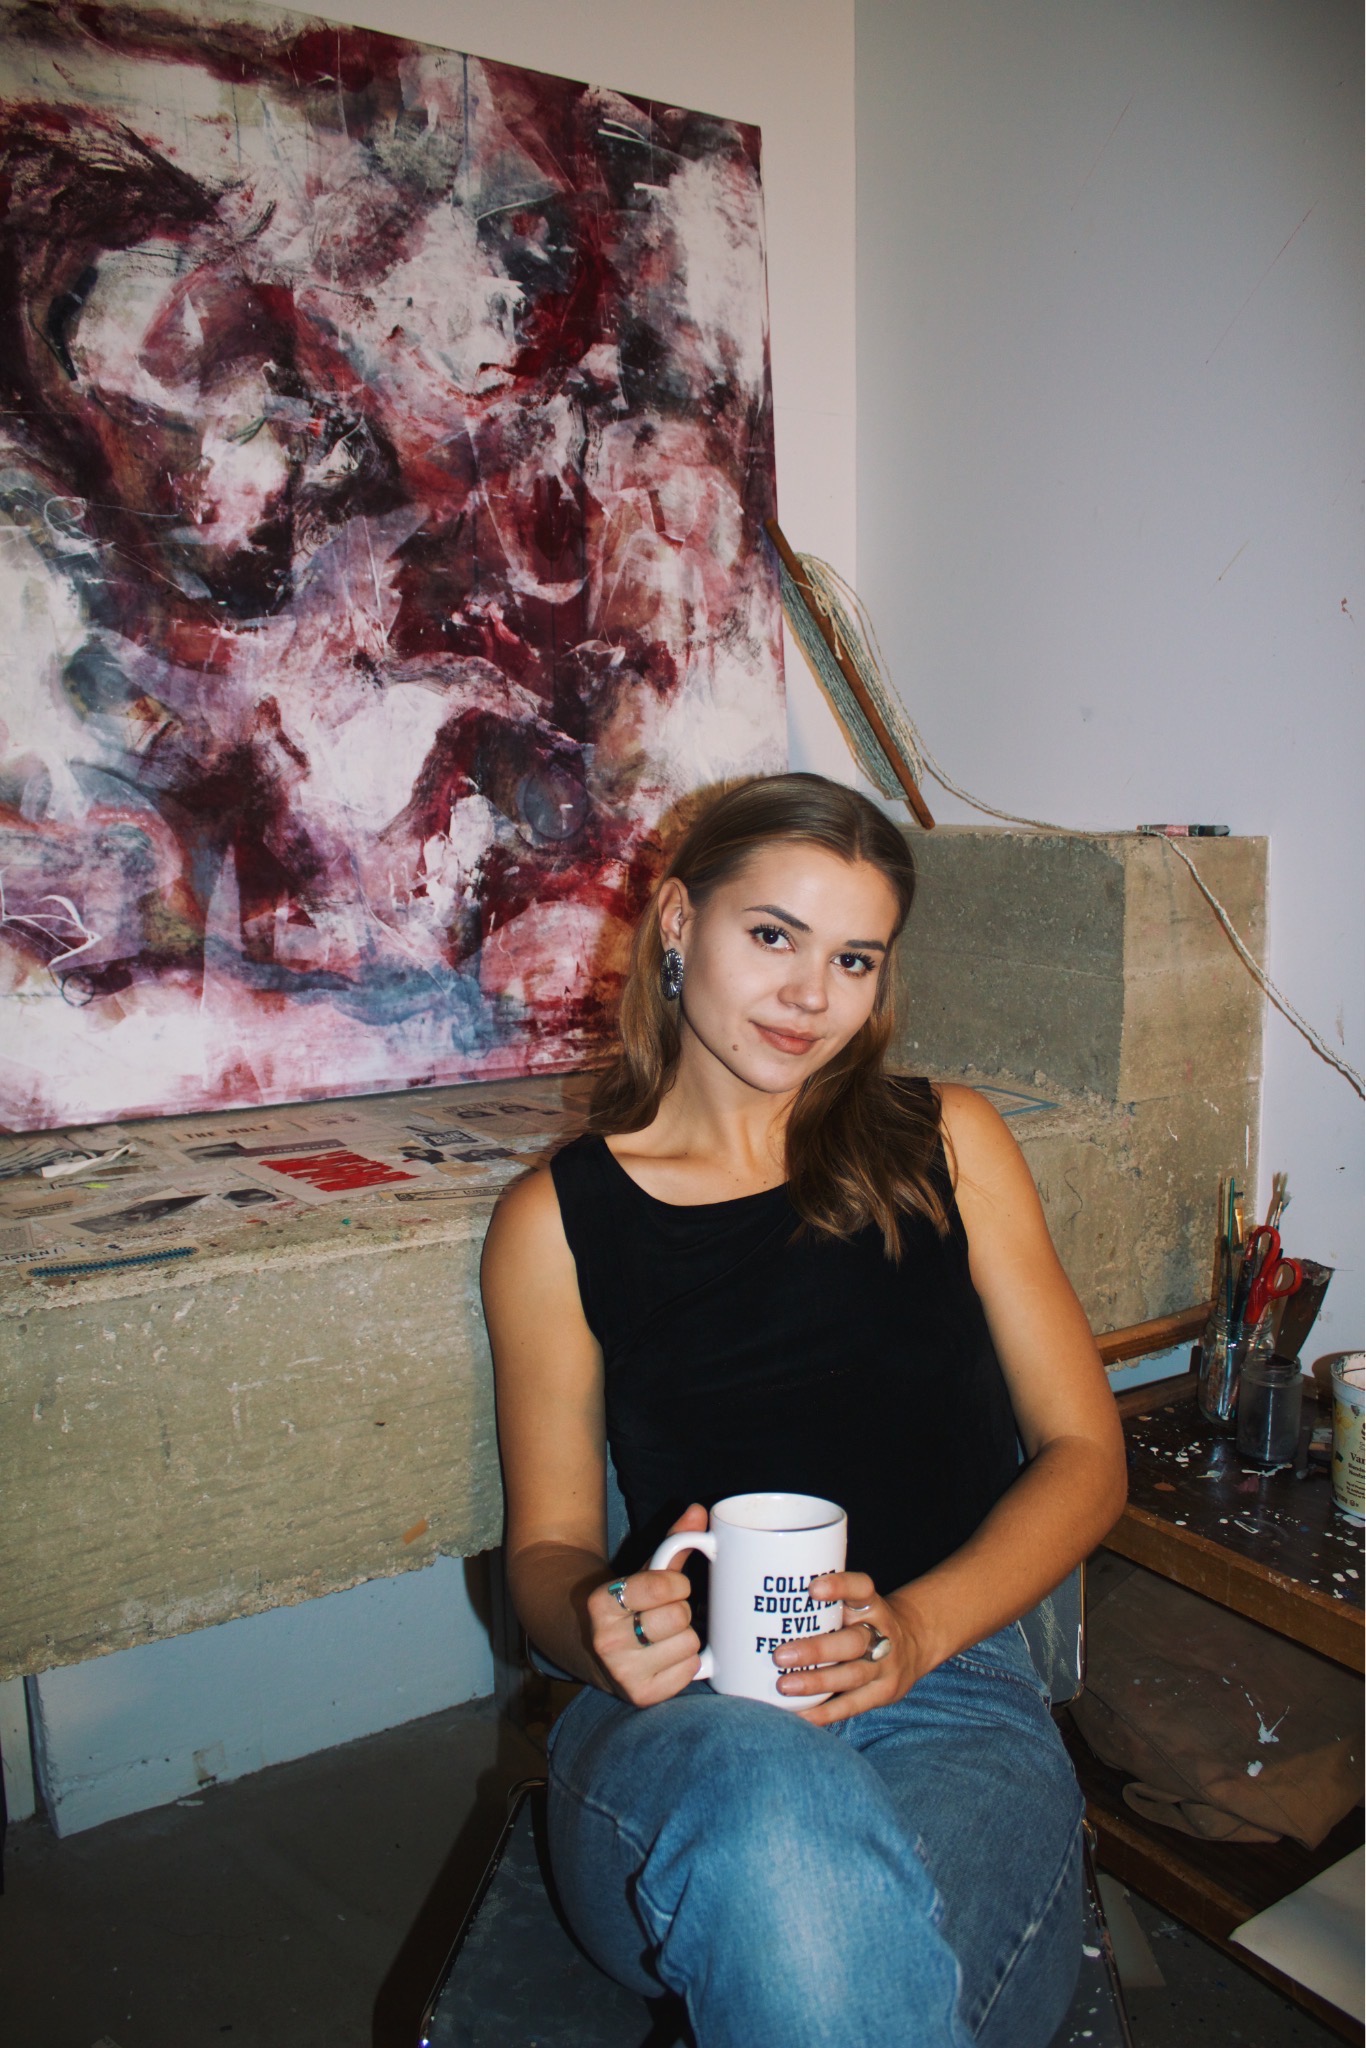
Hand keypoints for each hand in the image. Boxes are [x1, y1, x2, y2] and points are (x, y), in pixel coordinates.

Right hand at [585, 1503, 706, 1705]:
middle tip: (663, 1613)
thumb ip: (672, 1541)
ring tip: (663, 1635)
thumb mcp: (641, 1570)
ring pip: (689, 1643)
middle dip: (679, 1609)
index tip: (669, 1585)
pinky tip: (666, 1655)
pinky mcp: (640, 1697)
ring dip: (684, 1635)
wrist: (584, 1640)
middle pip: (680, 1616)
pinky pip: (690, 1671)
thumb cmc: (624, 1601)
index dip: (675, 1582)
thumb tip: (699, 1512)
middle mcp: (606, 1642)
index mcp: (600, 1604)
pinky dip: (686, 1662)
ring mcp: (622, 1674)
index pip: (662, 1585)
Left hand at [773, 1570, 925, 1725]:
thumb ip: (822, 1605)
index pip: (861, 1589)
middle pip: (852, 1642)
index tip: (812, 1589)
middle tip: (780, 1655)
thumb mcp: (855, 1604)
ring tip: (784, 1686)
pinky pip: (852, 1705)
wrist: (913, 1645)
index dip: (840, 1587)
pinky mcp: (883, 1694)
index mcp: (872, 1606)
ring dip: (817, 1683)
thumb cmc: (864, 1622)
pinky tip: (800, 1716)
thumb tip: (760, 1607)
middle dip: (816, 1651)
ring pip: (851, 1676)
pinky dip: (825, 1712)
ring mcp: (885, 1667)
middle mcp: (882, 1634)